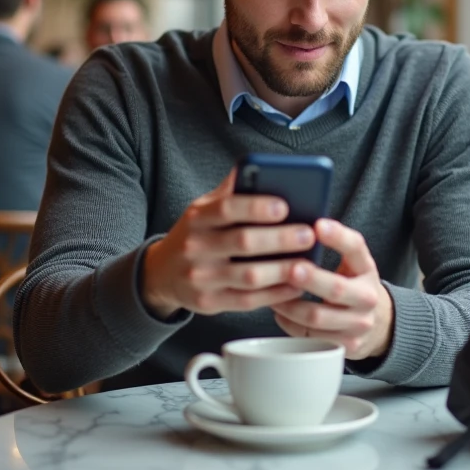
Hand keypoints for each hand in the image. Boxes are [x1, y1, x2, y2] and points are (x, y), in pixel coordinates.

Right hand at [141, 170, 316, 318]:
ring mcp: (201, 278)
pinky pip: (248, 300)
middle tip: (308, 234)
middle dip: (279, 239)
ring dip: (282, 270)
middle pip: (242, 242)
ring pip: (248, 276)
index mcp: (197, 218)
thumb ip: (230, 191)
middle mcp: (196, 247)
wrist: (160, 273)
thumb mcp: (203, 209)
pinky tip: (296, 285)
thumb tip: (257, 166)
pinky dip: (276, 294)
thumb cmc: (195, 234)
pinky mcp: (209, 303)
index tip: (284, 206)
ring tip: (309, 263)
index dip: (256, 207)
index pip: (227, 208)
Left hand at [272, 219, 393, 360]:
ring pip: (317, 318)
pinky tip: (278, 310)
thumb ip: (335, 245)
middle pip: (336, 288)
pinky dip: (289, 323)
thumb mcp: (354, 264)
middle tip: (289, 268)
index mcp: (367, 270)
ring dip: (289, 304)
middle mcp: (367, 298)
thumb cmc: (353, 285)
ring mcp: (357, 326)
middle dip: (310, 279)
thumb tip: (297, 224)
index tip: (318, 225)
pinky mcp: (345, 347)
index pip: (356, 248)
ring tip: (271, 292)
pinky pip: (309, 336)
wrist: (378, 325)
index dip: (338, 236)